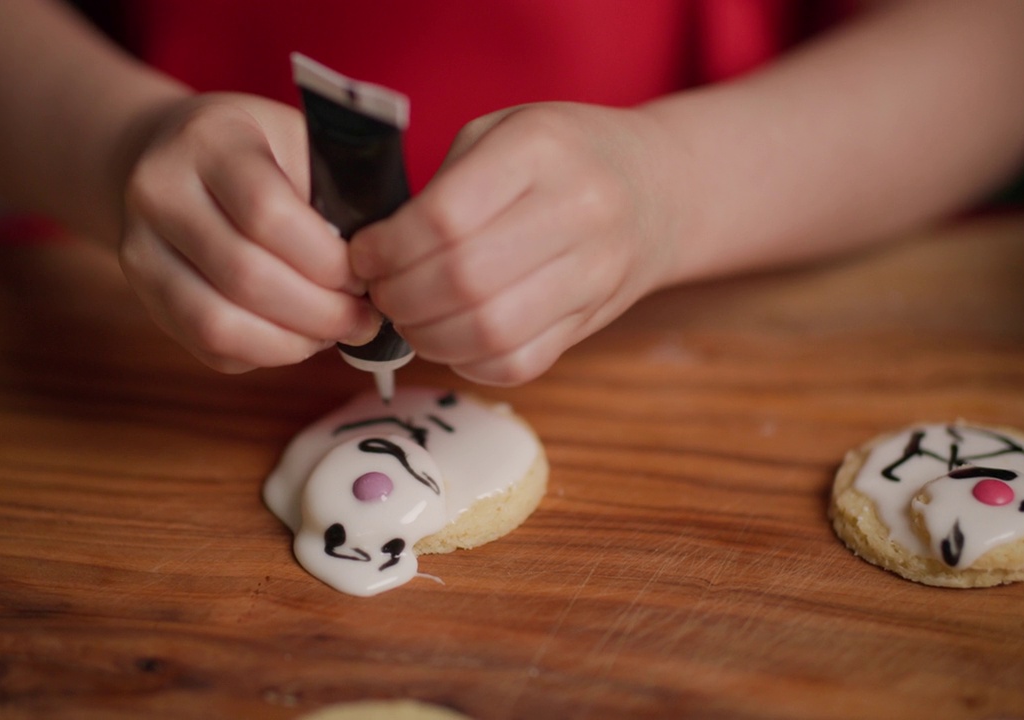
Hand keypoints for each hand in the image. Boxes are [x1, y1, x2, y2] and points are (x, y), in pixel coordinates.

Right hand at [118, 93, 380, 372]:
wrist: (170, 154)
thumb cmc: (258, 151)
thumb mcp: (299, 142)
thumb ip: (335, 194)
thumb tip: (381, 267)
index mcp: (209, 140)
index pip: (267, 212)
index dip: (327, 259)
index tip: (367, 275)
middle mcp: (159, 192)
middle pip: (244, 275)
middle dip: (320, 311)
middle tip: (364, 318)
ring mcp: (141, 249)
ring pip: (218, 324)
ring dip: (292, 342)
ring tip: (335, 333)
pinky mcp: (145, 296)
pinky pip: (208, 348)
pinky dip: (265, 354)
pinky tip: (299, 337)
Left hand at [350, 102, 677, 384]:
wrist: (658, 189)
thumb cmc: (561, 156)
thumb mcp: (500, 134)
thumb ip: (443, 185)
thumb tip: (375, 254)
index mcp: (539, 150)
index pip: (444, 217)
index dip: (387, 248)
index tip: (366, 256)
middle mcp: (577, 210)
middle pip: (464, 280)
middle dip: (400, 297)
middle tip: (382, 293)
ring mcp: (593, 272)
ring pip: (490, 331)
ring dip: (428, 337)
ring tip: (411, 318)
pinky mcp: (594, 321)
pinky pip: (519, 362)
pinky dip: (469, 361)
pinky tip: (454, 337)